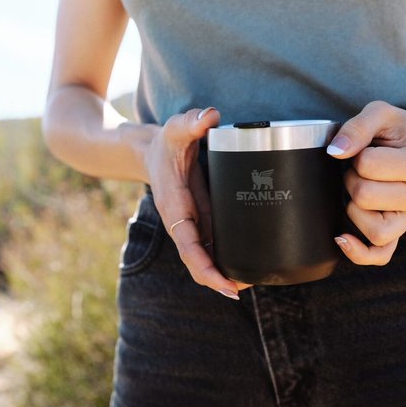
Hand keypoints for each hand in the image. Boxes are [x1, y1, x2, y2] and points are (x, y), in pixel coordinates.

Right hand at [144, 107, 249, 299]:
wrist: (154, 150)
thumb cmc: (167, 142)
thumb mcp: (177, 128)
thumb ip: (192, 122)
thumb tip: (211, 115)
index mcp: (176, 209)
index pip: (189, 248)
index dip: (206, 269)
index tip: (225, 285)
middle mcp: (183, 223)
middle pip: (198, 262)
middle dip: (217, 280)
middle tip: (241, 290)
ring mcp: (193, 226)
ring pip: (206, 259)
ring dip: (224, 274)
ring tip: (251, 283)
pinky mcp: (202, 222)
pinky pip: (213, 248)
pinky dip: (227, 260)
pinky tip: (247, 267)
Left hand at [326, 101, 405, 265]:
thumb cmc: (396, 130)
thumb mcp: (380, 113)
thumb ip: (357, 126)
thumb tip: (336, 152)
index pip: (367, 165)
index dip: (358, 154)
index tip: (370, 149)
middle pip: (364, 196)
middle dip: (353, 178)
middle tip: (364, 167)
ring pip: (371, 227)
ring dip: (354, 205)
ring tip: (363, 186)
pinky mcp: (398, 234)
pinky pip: (380, 254)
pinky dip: (359, 252)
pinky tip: (342, 238)